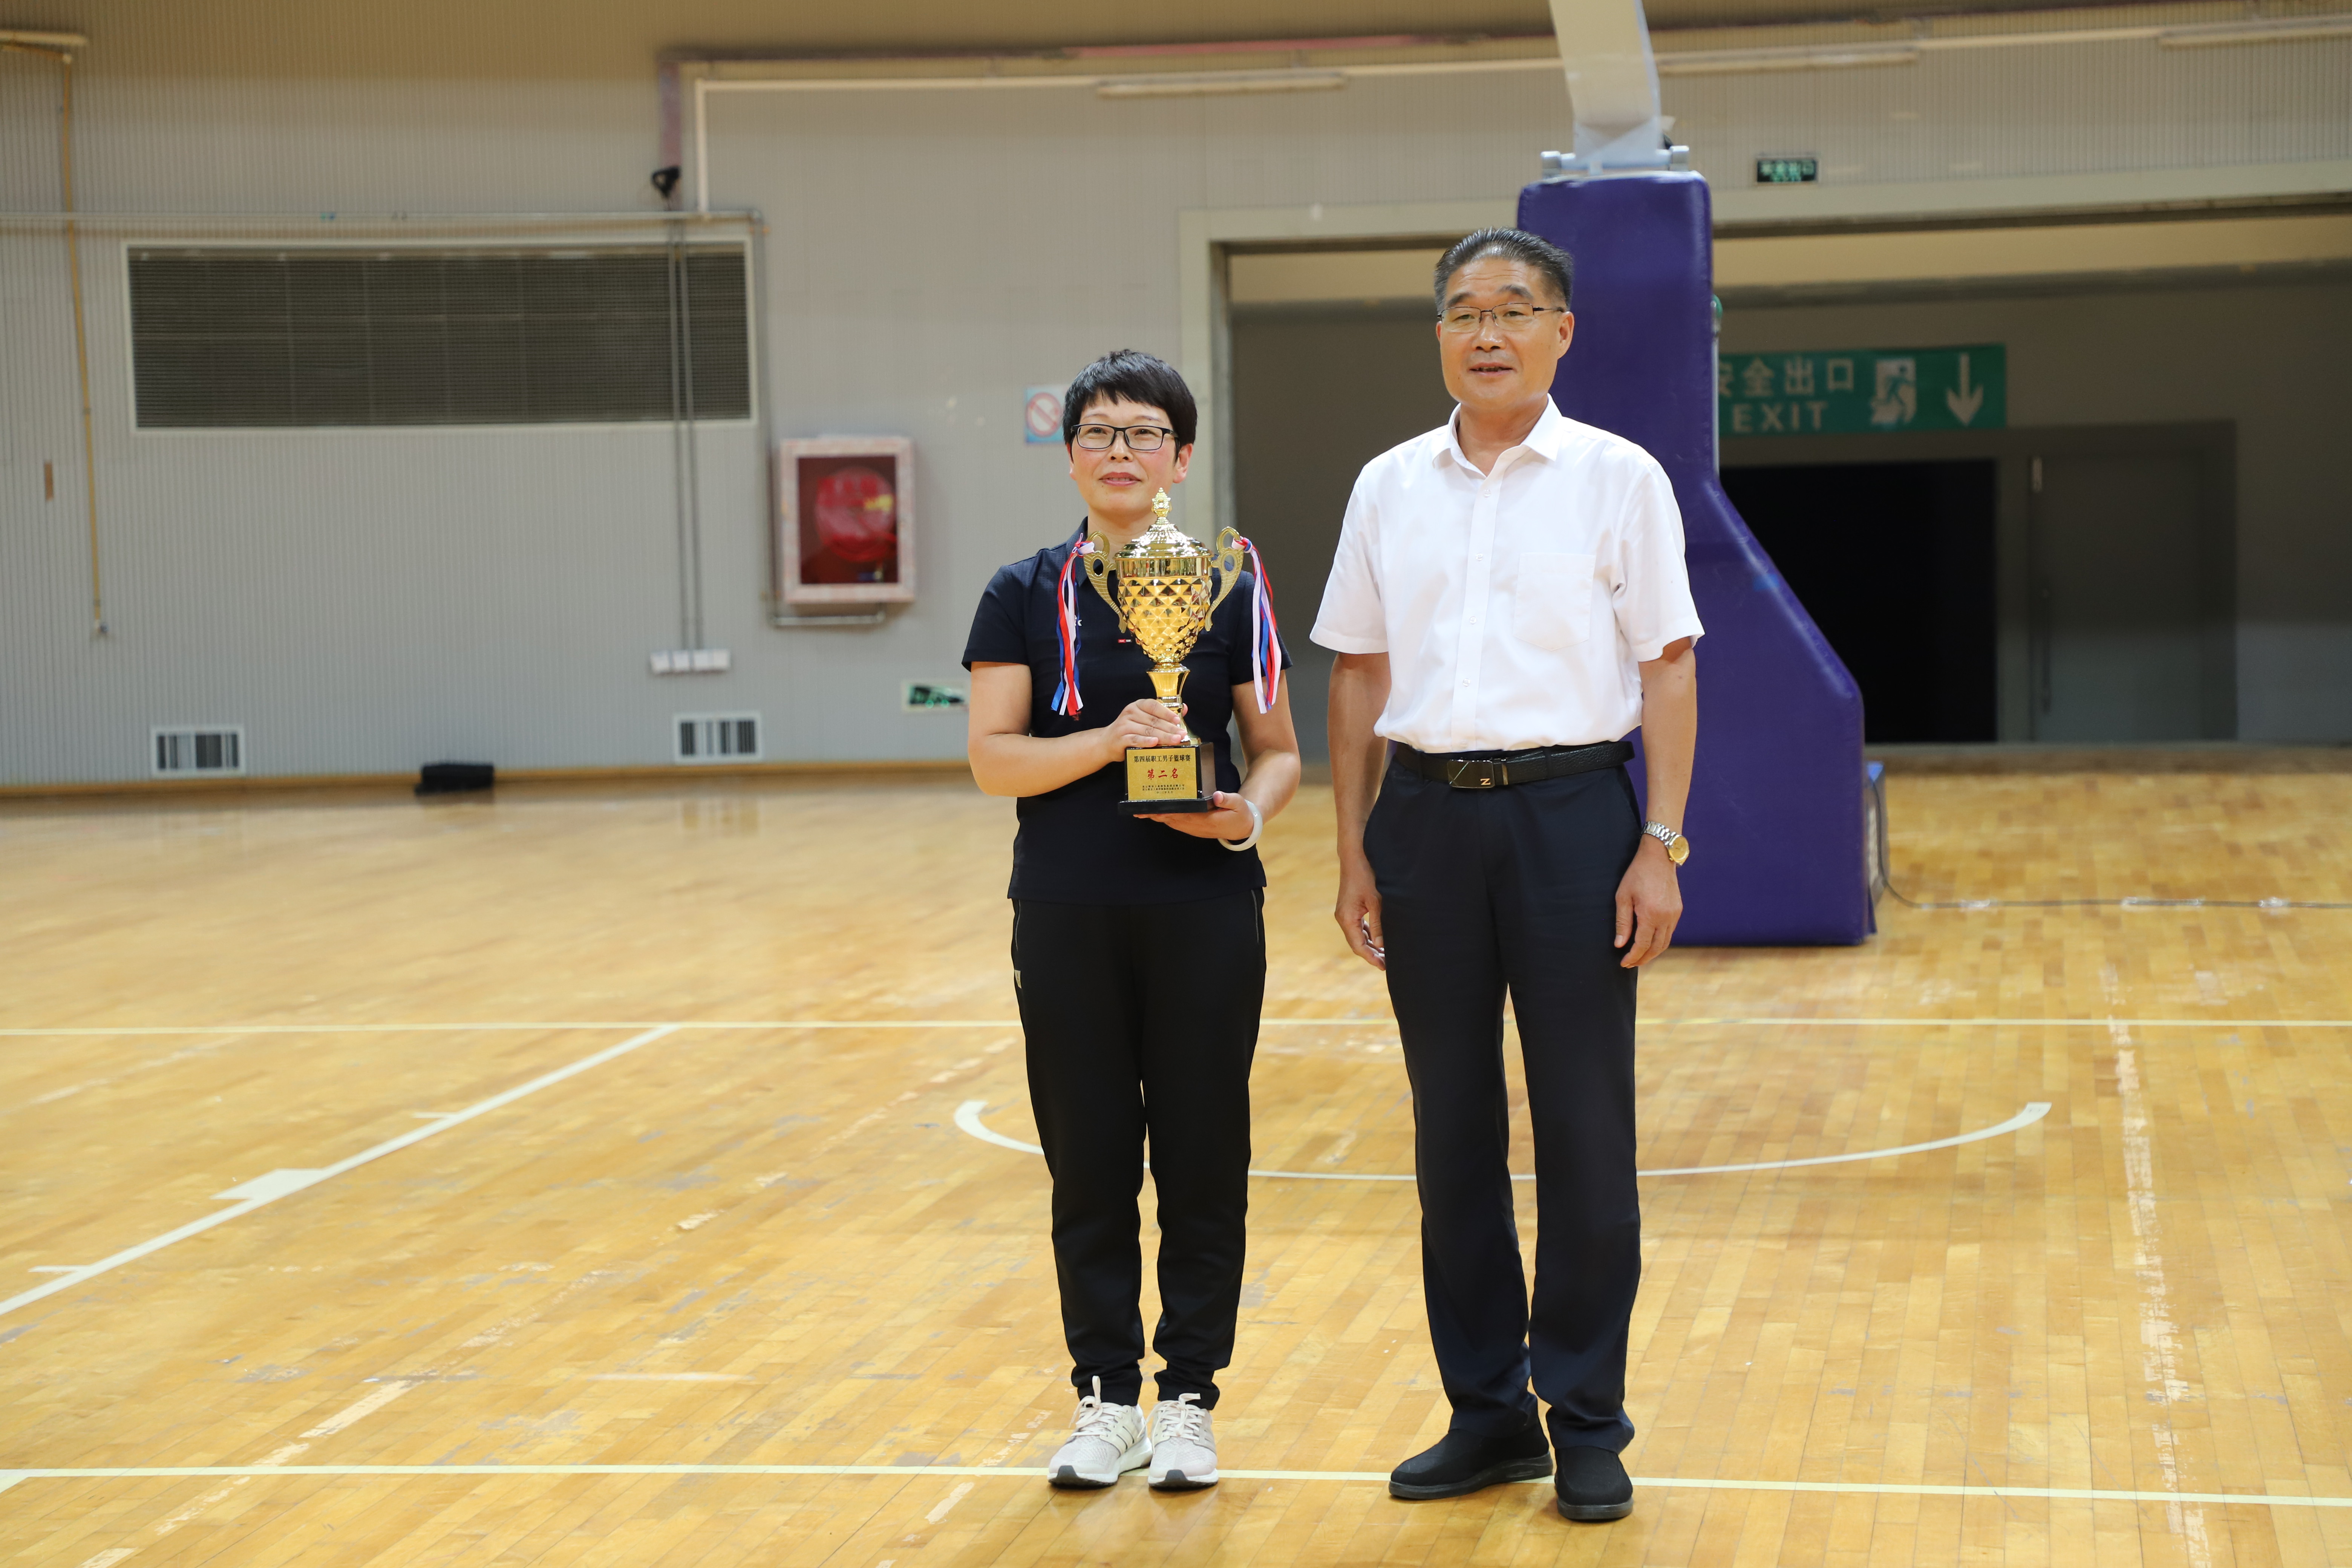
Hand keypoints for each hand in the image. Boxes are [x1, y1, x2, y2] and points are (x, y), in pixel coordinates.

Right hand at [1099, 697, 1189, 765]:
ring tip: (1175, 741)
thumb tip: (1184, 708)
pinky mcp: (1121, 738)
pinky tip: (1155, 743)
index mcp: (1137, 705)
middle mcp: (1130, 713)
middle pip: (1153, 721)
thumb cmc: (1130, 730)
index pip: (1154, 706)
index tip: (1178, 720)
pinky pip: (1135, 739)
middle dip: (1170, 729)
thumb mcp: (1144, 719)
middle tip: (1181, 735)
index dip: (1167, 713)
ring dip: (1163, 736)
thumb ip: (1163, 714)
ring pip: (1147, 731)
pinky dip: (1146, 741)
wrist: (1106, 742)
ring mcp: (1124, 725)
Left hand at [1139, 790, 1255, 839]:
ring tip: (1142, 811)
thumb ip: (1228, 799)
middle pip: (1172, 819)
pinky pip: (1176, 824)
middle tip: (1139, 809)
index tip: (1155, 808)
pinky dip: (1165, 819)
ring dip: (1158, 817)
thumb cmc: (1240, 813)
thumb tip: (1217, 795)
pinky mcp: (1194, 828)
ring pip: (1172, 822)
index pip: (1183, 815)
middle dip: (1156, 814)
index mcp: (1207, 820)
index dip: (1168, 812)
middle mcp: (1197, 826)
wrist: (1243, 828)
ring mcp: (1194, 829)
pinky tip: (1157, 814)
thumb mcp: (1238, 804)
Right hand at [1335, 856, 1385, 969]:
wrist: (1354, 856)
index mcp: (1347, 918)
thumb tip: (1382, 945)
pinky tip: (1380, 938)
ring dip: (1371, 945)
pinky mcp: (1350, 908)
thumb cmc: (1365, 876)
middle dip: (1372, 954)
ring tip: (1386, 954)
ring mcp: (1346, 913)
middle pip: (1358, 943)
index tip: (1383, 967)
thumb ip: (1379, 924)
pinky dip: (1369, 934)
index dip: (1371, 958)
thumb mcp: (1375, 901)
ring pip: (1359, 936)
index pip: (1358, 946)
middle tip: (1388, 964)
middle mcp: (1343, 918)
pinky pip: (1359, 927)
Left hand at [1614, 836, 1681, 967]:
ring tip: (1639, 957)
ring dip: (1652, 953)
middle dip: (1643, 959)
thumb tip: (1620, 944)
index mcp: (1650, 914)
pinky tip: (1649, 942)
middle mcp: (1666, 917)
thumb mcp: (1623, 896)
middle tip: (1630, 964)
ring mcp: (1674, 914)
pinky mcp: (1678, 910)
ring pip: (1665, 942)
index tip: (1624, 963)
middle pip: (1656, 948)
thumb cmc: (1637, 874)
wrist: (1659, 857)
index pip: (1642, 945)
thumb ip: (1622, 922)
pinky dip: (1660, 942)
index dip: (1632, 956)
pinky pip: (1669, 932)